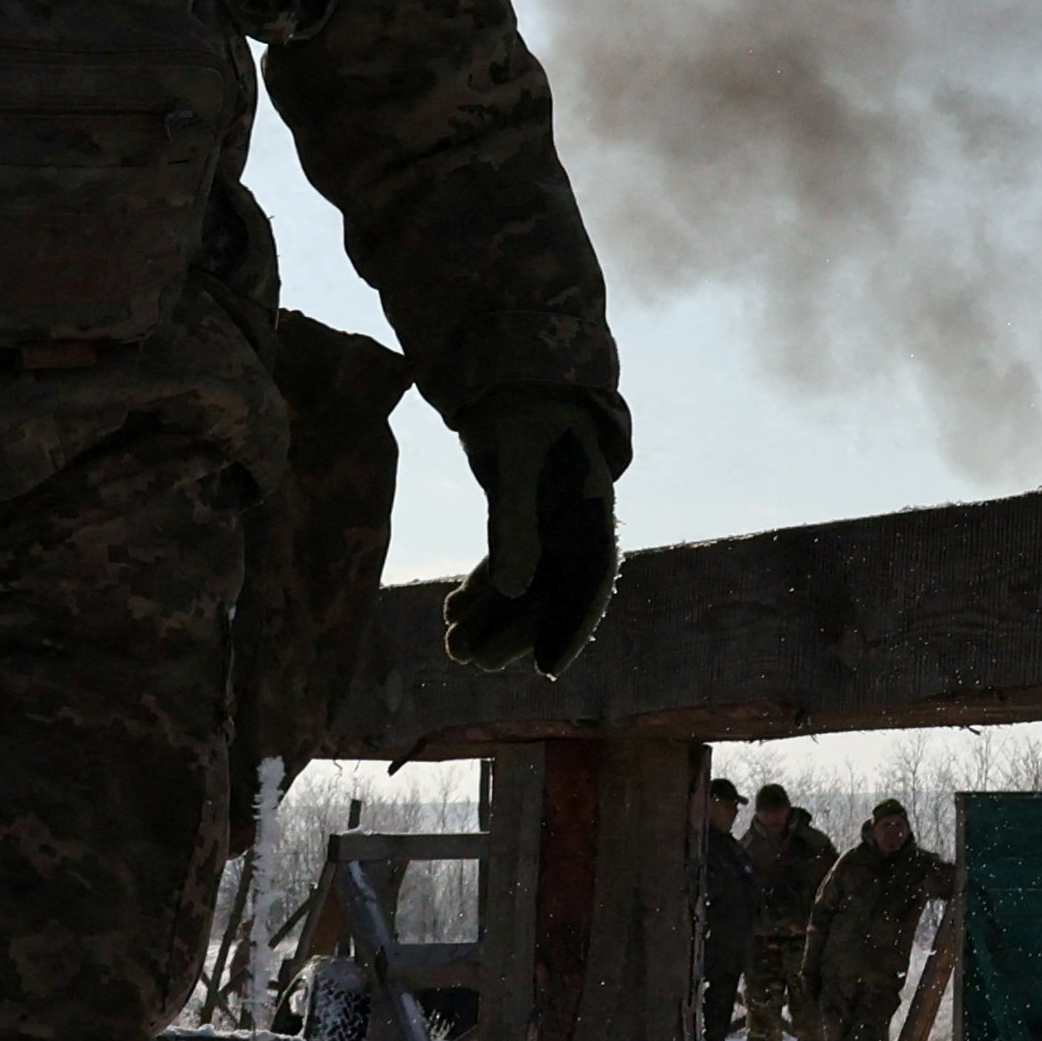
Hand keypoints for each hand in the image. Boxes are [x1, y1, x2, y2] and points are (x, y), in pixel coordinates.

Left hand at [441, 384, 630, 673]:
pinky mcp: (522, 514)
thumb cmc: (521, 407)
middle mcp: (573, 523)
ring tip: (452, 644)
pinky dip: (482, 588)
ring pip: (524, 583)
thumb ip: (515, 524)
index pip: (589, 581)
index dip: (571, 626)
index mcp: (590, 510)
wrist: (509, 372)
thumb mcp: (514, 461)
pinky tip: (452, 610)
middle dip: (513, 630)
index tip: (547, 668)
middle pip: (550, 592)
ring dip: (491, 615)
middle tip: (472, 661)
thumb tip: (512, 591)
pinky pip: (506, 562)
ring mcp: (548, 521)